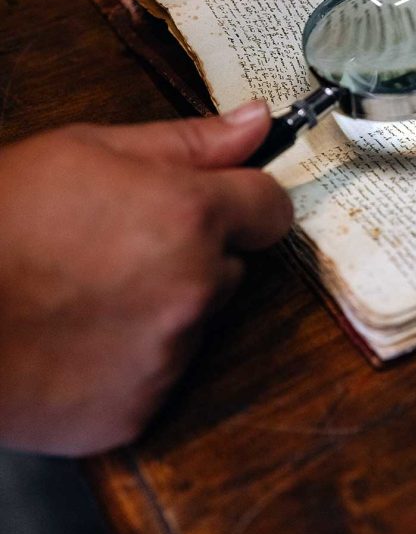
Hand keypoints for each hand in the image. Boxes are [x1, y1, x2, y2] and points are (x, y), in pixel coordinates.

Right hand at [0, 101, 291, 455]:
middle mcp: (195, 290)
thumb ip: (189, 141)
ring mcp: (169, 357)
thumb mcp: (89, 150)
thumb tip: (256, 123)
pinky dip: (134, 359)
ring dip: (166, 307)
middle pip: (233, 268)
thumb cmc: (2, 216)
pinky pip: (161, 374)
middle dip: (198, 254)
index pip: (272, 209)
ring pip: (197, 321)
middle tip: (125, 246)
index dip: (246, 200)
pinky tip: (80, 339)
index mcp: (191, 218)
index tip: (220, 202)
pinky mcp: (139, 410)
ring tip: (92, 293)